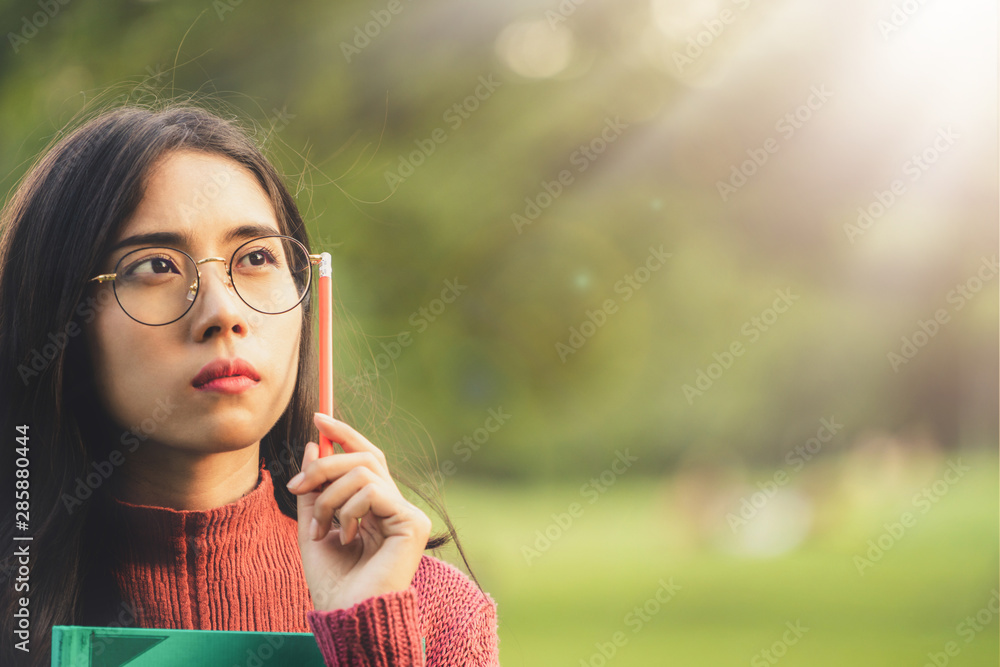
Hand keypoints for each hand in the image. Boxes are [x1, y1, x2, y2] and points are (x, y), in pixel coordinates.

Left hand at [286, 412, 431, 611]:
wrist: (346, 614)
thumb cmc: (332, 581)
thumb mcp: (312, 526)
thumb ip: (314, 489)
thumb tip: (314, 445)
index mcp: (374, 506)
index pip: (365, 458)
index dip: (345, 434)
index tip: (318, 417)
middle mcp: (394, 506)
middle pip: (364, 457)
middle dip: (325, 464)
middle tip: (299, 487)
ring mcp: (407, 513)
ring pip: (364, 471)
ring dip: (329, 496)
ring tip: (321, 528)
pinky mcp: (413, 522)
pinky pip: (373, 491)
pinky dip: (349, 509)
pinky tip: (347, 537)